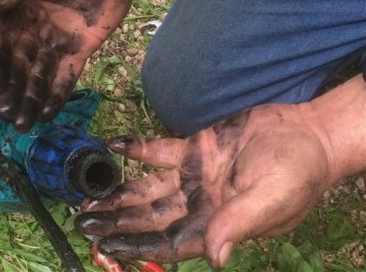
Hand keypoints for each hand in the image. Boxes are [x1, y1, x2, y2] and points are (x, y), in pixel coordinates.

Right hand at [0, 0, 159, 129]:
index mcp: (15, 7)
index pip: (0, 39)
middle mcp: (31, 28)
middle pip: (17, 65)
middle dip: (11, 90)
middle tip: (5, 114)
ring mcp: (55, 40)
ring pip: (39, 76)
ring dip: (30, 99)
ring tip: (22, 122)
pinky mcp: (81, 48)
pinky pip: (67, 75)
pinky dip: (58, 94)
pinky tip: (48, 113)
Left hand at [75, 88, 365, 267]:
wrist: (309, 132)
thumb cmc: (299, 171)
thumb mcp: (272, 199)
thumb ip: (238, 224)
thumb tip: (213, 259)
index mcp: (217, 223)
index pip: (169, 241)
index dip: (137, 246)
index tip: (106, 246)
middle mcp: (199, 203)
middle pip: (149, 217)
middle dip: (116, 221)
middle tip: (82, 220)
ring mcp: (193, 176)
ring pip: (147, 188)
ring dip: (118, 192)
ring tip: (87, 196)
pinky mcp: (194, 149)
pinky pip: (157, 151)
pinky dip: (135, 148)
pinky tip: (112, 143)